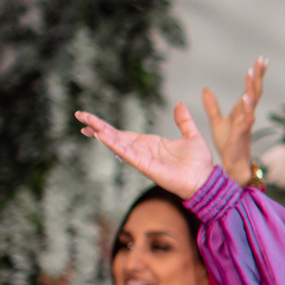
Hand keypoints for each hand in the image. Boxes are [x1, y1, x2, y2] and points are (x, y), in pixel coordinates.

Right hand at [76, 103, 215, 197]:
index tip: (88, 119)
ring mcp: (142, 158)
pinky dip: (115, 145)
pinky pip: (127, 153)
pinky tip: (102, 136)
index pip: (121, 132)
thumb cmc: (199, 162)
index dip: (105, 126)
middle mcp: (142, 150)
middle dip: (96, 126)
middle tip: (79, 115)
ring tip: (85, 124)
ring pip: (117, 143)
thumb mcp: (192, 136)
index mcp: (149, 142)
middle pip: (114, 136)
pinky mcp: (146, 166)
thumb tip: (179, 103)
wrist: (205, 180)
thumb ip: (183, 121)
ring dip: (101, 133)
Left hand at [201, 57, 267, 186]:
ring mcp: (246, 122)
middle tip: (262, 60)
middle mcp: (247, 113)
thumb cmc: (228, 143)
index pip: (250, 88)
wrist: (232, 162)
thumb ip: (212, 105)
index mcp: (242, 109)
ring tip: (252, 72)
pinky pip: (247, 118)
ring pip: (253, 101)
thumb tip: (205, 89)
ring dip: (252, 87)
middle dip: (259, 75)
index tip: (260, 60)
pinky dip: (247, 107)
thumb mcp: (217, 121)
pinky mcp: (242, 132)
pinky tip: (246, 97)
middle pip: (255, 90)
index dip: (256, 74)